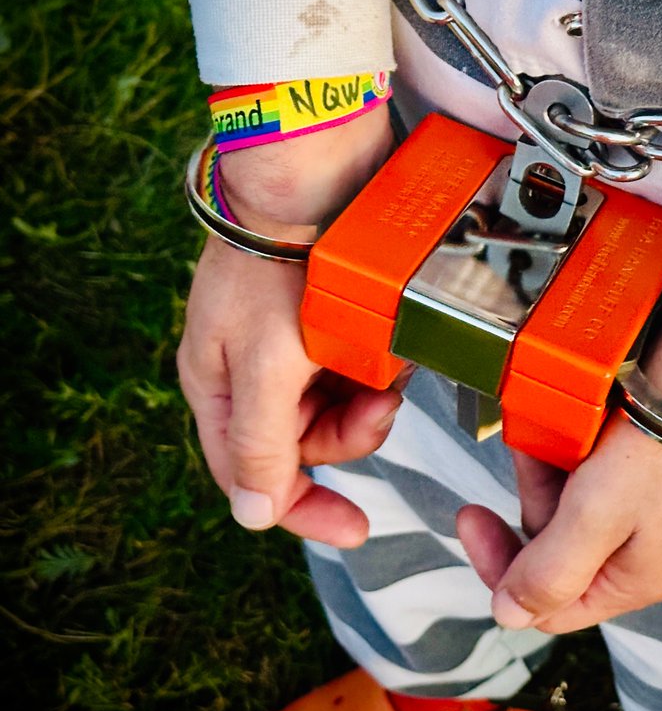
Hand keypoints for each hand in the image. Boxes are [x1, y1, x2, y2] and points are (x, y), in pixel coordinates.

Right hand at [178, 237, 407, 546]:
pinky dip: (379, 369)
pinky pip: (356, 371)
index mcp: (218, 389)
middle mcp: (250, 374)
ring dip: (370, 400)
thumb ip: (259, 443)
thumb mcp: (264, 364)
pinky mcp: (325, 324)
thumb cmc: (276, 267)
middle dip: (351, 433)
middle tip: (383, 403)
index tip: (355, 529)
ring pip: (338, 409)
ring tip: (390, 370)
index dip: (301, 509)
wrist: (314, 180)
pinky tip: (393, 352)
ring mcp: (289, 348)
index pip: (251, 476)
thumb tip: (252, 516)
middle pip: (305, 444)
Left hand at [456, 210, 661, 629]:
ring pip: (575, 496)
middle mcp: (648, 546)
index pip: (549, 604)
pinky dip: (578, 438)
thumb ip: (549, 573)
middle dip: (534, 492)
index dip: (500, 567)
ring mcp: (655, 500)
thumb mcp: (597, 517)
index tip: (470, 514)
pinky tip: (578, 411)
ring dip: (552, 458)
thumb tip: (510, 616)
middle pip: (559, 543)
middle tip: (534, 444)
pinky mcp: (656, 457)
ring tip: (555, 417)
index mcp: (636, 576)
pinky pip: (597, 461)